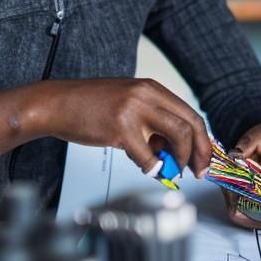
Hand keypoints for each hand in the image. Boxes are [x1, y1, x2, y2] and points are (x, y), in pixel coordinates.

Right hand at [38, 78, 211, 178]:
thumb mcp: (128, 106)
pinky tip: (146, 169)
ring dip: (179, 160)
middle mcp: (147, 94)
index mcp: (151, 88)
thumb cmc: (89, 107)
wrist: (56, 104)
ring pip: (177, 136)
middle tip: (198, 171)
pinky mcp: (120, 128)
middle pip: (191, 124)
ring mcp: (134, 110)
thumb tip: (173, 151)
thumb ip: (152, 124)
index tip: (204, 158)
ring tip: (170, 171)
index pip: (191, 114)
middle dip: (199, 152)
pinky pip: (147, 156)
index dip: (202, 140)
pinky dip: (151, 168)